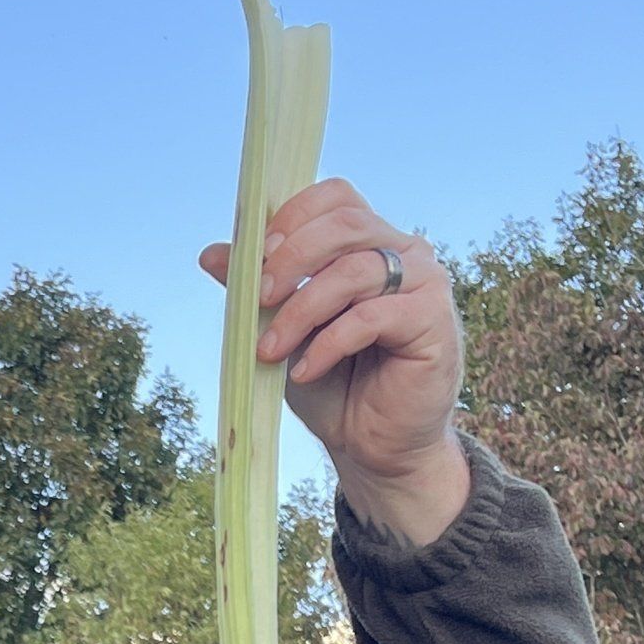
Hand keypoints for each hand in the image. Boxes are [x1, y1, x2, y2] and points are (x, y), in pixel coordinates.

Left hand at [200, 178, 468, 542]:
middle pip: (344, 224)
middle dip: (289, 259)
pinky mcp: (432, 320)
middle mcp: (402, 251)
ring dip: (301, 310)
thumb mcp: (285, 332)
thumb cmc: (334, 385)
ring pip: (355, 270)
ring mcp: (424, 282)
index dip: (292, 219)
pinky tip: (304, 371)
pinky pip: (372, 316)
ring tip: (268, 352)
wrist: (374, 445)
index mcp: (369, 241)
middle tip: (256, 301)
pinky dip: (328, 343)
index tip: (253, 261)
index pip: (335, 198)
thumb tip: (211, 253)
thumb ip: (259, 290)